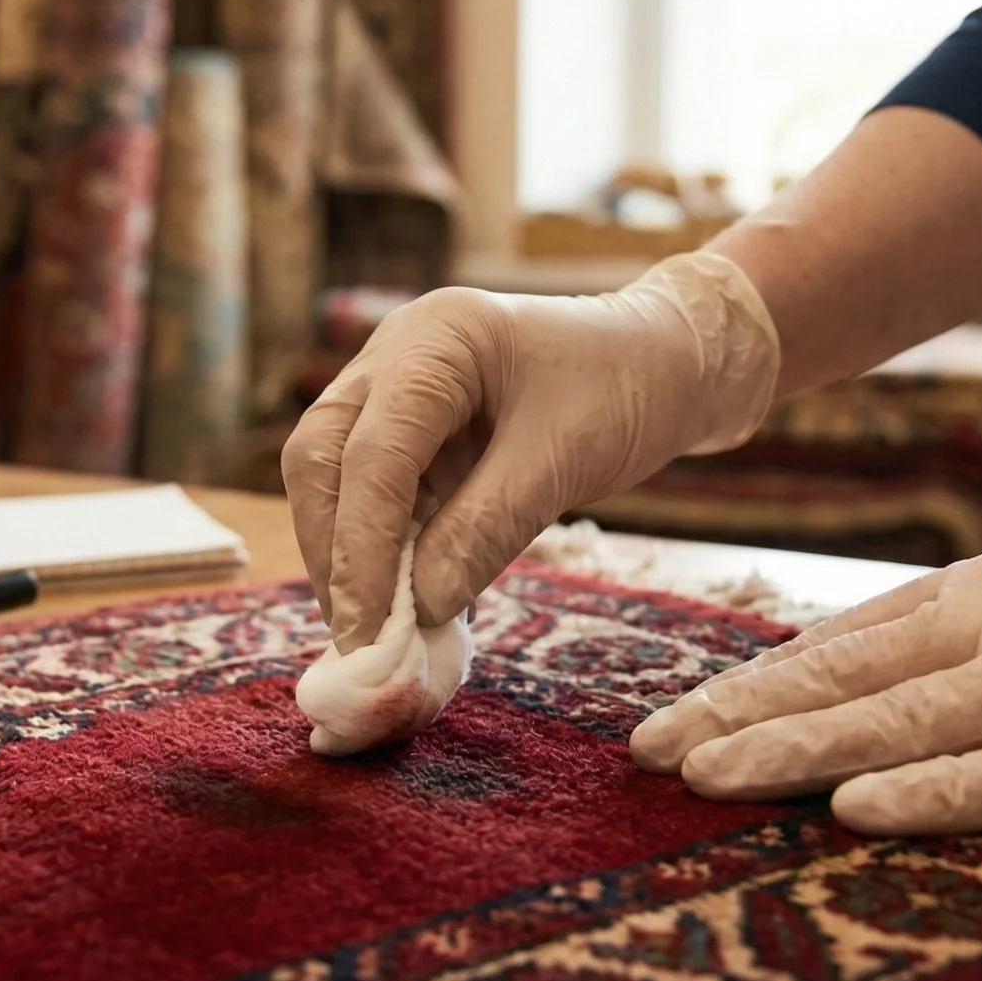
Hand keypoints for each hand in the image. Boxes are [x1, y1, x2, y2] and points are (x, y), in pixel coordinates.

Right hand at [284, 253, 779, 649]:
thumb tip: (418, 608)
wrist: (662, 362)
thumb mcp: (564, 461)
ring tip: (383, 636)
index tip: (372, 629)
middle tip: (363, 640)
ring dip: (350, 562)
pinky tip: (408, 608)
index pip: (370, 452)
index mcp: (434, 339)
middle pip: (320, 460)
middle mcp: (394, 357)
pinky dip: (384, 556)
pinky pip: (374, 499)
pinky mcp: (409, 435)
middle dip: (336, 555)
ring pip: (333, 483)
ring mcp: (392, 393)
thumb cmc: (625, 390)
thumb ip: (486, 529)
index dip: (363, 547)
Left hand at [630, 451, 981, 832]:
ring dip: (792, 748)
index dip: (761, 677)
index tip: (679, 710)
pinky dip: (933, 794)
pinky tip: (853, 810)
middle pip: (850, 672)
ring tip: (697, 775)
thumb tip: (932, 673)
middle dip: (739, 712)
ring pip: (902, 718)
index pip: (855, 636)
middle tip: (641, 752)